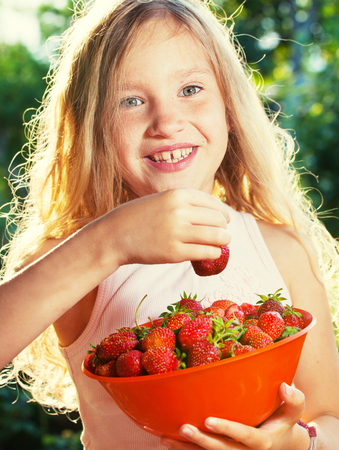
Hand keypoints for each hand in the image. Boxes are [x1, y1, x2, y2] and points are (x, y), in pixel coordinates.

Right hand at [109, 188, 230, 265]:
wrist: (115, 235)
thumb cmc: (139, 217)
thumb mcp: (162, 200)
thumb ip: (185, 203)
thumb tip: (214, 213)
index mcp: (178, 194)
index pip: (213, 203)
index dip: (223, 213)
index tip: (224, 220)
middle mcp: (180, 211)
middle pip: (218, 220)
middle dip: (223, 228)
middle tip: (222, 234)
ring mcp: (177, 232)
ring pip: (217, 236)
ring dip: (223, 241)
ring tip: (220, 244)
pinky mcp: (174, 252)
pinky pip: (206, 252)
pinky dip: (213, 253)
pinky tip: (209, 253)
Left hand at [160, 383, 309, 448]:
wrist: (282, 446)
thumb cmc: (283, 423)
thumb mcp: (293, 413)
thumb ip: (293, 400)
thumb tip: (284, 385)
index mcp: (262, 442)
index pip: (245, 437)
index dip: (228, 429)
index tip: (209, 420)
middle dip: (201, 441)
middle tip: (183, 428)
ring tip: (166, 438)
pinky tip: (168, 441)